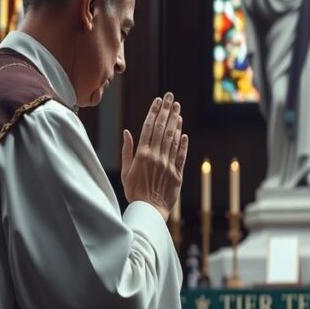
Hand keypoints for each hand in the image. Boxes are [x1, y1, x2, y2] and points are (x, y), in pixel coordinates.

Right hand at [121, 93, 188, 220]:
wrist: (149, 211)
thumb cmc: (134, 192)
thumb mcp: (126, 171)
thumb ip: (127, 151)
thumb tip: (127, 132)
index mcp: (142, 155)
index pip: (149, 128)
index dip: (154, 112)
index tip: (158, 100)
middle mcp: (156, 156)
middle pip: (163, 129)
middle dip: (167, 111)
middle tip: (171, 97)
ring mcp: (168, 164)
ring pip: (173, 139)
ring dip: (176, 122)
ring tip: (177, 109)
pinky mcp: (178, 173)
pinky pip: (181, 155)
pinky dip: (183, 143)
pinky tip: (183, 132)